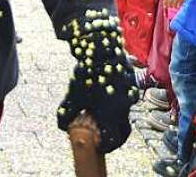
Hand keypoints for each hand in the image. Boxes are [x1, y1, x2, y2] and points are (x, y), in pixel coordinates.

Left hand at [57, 18, 137, 152]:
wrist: (100, 49)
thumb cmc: (85, 74)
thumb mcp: (73, 95)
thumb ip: (67, 114)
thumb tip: (62, 127)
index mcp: (111, 114)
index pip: (113, 141)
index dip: (106, 146)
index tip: (99, 146)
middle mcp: (125, 107)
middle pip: (122, 131)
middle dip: (114, 138)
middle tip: (103, 138)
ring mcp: (130, 96)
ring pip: (125, 115)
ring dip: (115, 119)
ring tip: (102, 115)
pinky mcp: (132, 85)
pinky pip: (127, 100)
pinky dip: (118, 104)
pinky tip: (106, 97)